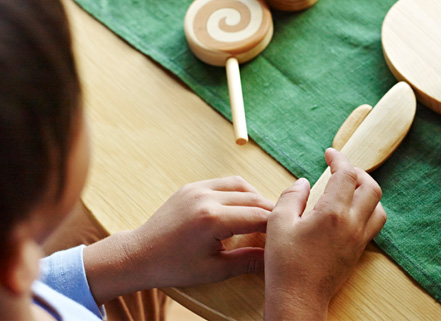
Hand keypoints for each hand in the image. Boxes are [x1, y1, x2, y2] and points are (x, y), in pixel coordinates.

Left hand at [84, 176, 274, 302]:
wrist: (138, 255)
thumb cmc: (173, 267)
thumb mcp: (214, 269)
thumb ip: (248, 261)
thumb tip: (276, 258)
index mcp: (212, 220)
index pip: (258, 216)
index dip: (277, 224)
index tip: (290, 231)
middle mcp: (206, 198)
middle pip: (253, 198)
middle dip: (271, 210)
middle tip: (284, 223)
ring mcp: (197, 188)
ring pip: (241, 185)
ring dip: (256, 198)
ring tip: (263, 215)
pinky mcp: (192, 186)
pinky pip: (224, 183)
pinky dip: (239, 193)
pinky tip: (242, 207)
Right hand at [263, 149, 385, 320]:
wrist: (298, 300)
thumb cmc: (285, 264)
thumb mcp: (278, 223)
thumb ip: (292, 196)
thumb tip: (305, 182)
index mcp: (333, 213)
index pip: (347, 174)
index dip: (339, 158)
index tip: (329, 153)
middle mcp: (352, 224)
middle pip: (371, 187)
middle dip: (357, 173)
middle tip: (339, 170)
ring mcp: (359, 239)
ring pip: (378, 206)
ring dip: (366, 192)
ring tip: (347, 189)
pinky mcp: (359, 252)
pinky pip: (374, 223)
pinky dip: (367, 210)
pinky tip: (348, 212)